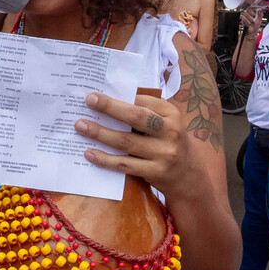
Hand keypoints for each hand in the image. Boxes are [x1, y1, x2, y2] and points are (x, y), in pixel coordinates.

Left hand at [74, 90, 190, 191]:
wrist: (188, 175)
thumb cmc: (168, 142)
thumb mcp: (166, 123)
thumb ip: (147, 111)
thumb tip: (111, 99)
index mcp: (172, 114)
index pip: (143, 102)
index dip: (120, 98)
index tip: (98, 94)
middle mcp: (170, 132)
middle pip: (136, 117)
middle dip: (110, 108)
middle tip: (89, 101)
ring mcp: (163, 153)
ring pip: (126, 142)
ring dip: (100, 133)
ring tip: (81, 126)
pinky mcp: (155, 172)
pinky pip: (125, 164)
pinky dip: (105, 159)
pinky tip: (89, 153)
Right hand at [242, 7, 265, 39]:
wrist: (253, 30)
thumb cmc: (256, 24)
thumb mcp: (260, 19)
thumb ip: (261, 14)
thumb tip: (260, 10)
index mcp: (253, 11)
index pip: (252, 7)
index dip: (254, 9)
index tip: (256, 13)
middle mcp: (248, 12)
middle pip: (248, 9)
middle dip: (252, 14)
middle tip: (254, 17)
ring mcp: (245, 16)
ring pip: (246, 14)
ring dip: (250, 18)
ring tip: (252, 21)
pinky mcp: (243, 19)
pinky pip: (244, 18)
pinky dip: (247, 21)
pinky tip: (249, 23)